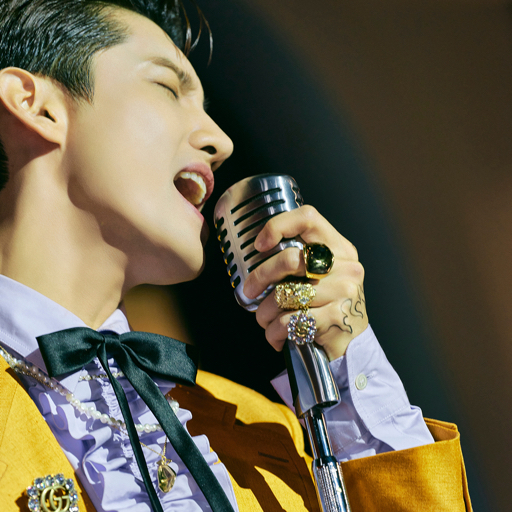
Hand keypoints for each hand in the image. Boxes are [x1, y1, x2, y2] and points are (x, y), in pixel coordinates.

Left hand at [243, 205, 367, 360]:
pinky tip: (277, 337)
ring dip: (265, 313)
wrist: (354, 345)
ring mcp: (344, 291)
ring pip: (285, 295)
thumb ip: (300, 261)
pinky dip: (275, 332)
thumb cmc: (328, 307)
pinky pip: (289, 320)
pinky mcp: (336, 317)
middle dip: (260, 277)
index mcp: (340, 249)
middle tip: (250, 291)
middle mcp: (346, 266)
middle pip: (290, 259)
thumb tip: (256, 257)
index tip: (259, 244)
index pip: (308, 218)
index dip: (278, 226)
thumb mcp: (322, 276)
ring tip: (266, 321)